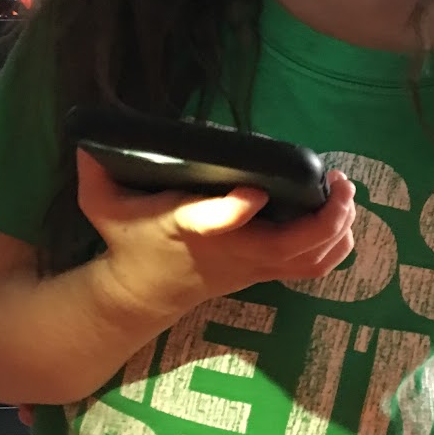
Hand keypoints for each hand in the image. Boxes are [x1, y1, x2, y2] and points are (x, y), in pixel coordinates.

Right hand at [75, 148, 356, 325]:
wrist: (139, 294)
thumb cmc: (127, 239)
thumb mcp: (101, 204)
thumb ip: (95, 170)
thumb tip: (86, 140)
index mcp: (188, 227)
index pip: (211, 223)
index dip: (233, 212)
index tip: (254, 191)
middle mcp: (229, 251)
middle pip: (287, 248)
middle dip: (323, 219)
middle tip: (340, 182)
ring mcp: (251, 266)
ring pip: (308, 262)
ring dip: (337, 231)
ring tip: (347, 195)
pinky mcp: (263, 272)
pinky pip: (311, 269)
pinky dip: (336, 247)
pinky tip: (344, 217)